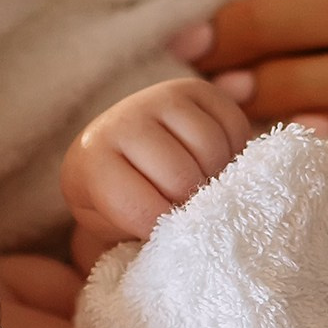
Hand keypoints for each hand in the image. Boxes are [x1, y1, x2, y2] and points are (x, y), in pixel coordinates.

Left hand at [59, 77, 254, 268]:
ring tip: (198, 183)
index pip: (142, 208)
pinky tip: (211, 160)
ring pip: (211, 149)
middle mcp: (124, 119)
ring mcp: (161, 97)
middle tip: (183, 205)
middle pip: (182, 177)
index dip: (160, 227)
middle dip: (189, 202)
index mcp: (93, 160)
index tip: (157, 228)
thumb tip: (188, 238)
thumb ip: (139, 233)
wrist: (121, 144)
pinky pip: (233, 126)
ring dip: (214, 176)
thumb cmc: (119, 196)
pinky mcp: (197, 89)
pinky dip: (231, 151)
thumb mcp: (112, 224)